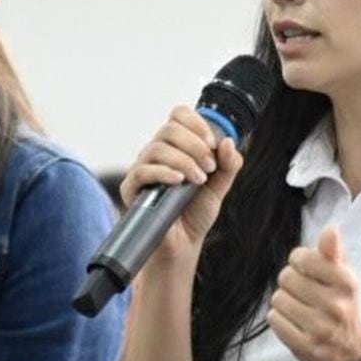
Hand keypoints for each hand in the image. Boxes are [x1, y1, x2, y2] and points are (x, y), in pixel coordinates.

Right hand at [120, 106, 244, 268]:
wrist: (182, 244)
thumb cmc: (195, 213)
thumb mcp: (219, 187)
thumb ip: (229, 165)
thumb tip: (229, 141)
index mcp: (177, 146)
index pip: (179, 116)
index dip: (196, 123)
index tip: (212, 143)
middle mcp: (158, 153)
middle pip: (169, 128)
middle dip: (195, 145)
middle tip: (209, 167)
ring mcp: (143, 169)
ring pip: (157, 148)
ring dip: (184, 161)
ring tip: (198, 180)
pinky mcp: (132, 188)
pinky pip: (142, 171)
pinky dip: (163, 173)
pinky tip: (178, 181)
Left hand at [266, 226, 360, 360]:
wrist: (350, 351)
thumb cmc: (341, 304)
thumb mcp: (343, 275)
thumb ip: (333, 250)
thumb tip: (331, 229)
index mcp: (346, 283)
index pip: (302, 258)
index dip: (298, 261)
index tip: (305, 269)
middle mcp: (336, 306)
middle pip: (286, 278)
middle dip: (290, 282)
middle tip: (303, 292)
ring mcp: (321, 328)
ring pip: (278, 299)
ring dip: (284, 301)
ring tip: (299, 308)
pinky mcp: (306, 347)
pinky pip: (274, 320)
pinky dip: (279, 319)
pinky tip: (293, 321)